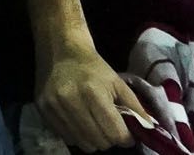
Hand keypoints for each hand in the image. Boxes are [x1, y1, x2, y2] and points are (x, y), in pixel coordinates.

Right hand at [36, 43, 151, 150]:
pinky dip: (78, 134)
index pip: (114, 133)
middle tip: (110, 126)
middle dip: (110, 139)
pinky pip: (67, 137)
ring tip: (95, 124)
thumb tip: (150, 130)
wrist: (61, 50)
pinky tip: (80, 120)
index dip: (125, 137)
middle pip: (99, 142)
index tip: (127, 133)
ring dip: (94, 139)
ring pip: (83, 143)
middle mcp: (71, 102)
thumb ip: (135, 108)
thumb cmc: (93, 67)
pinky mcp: (43, 111)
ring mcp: (54, 108)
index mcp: (93, 93)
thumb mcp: (118, 83)